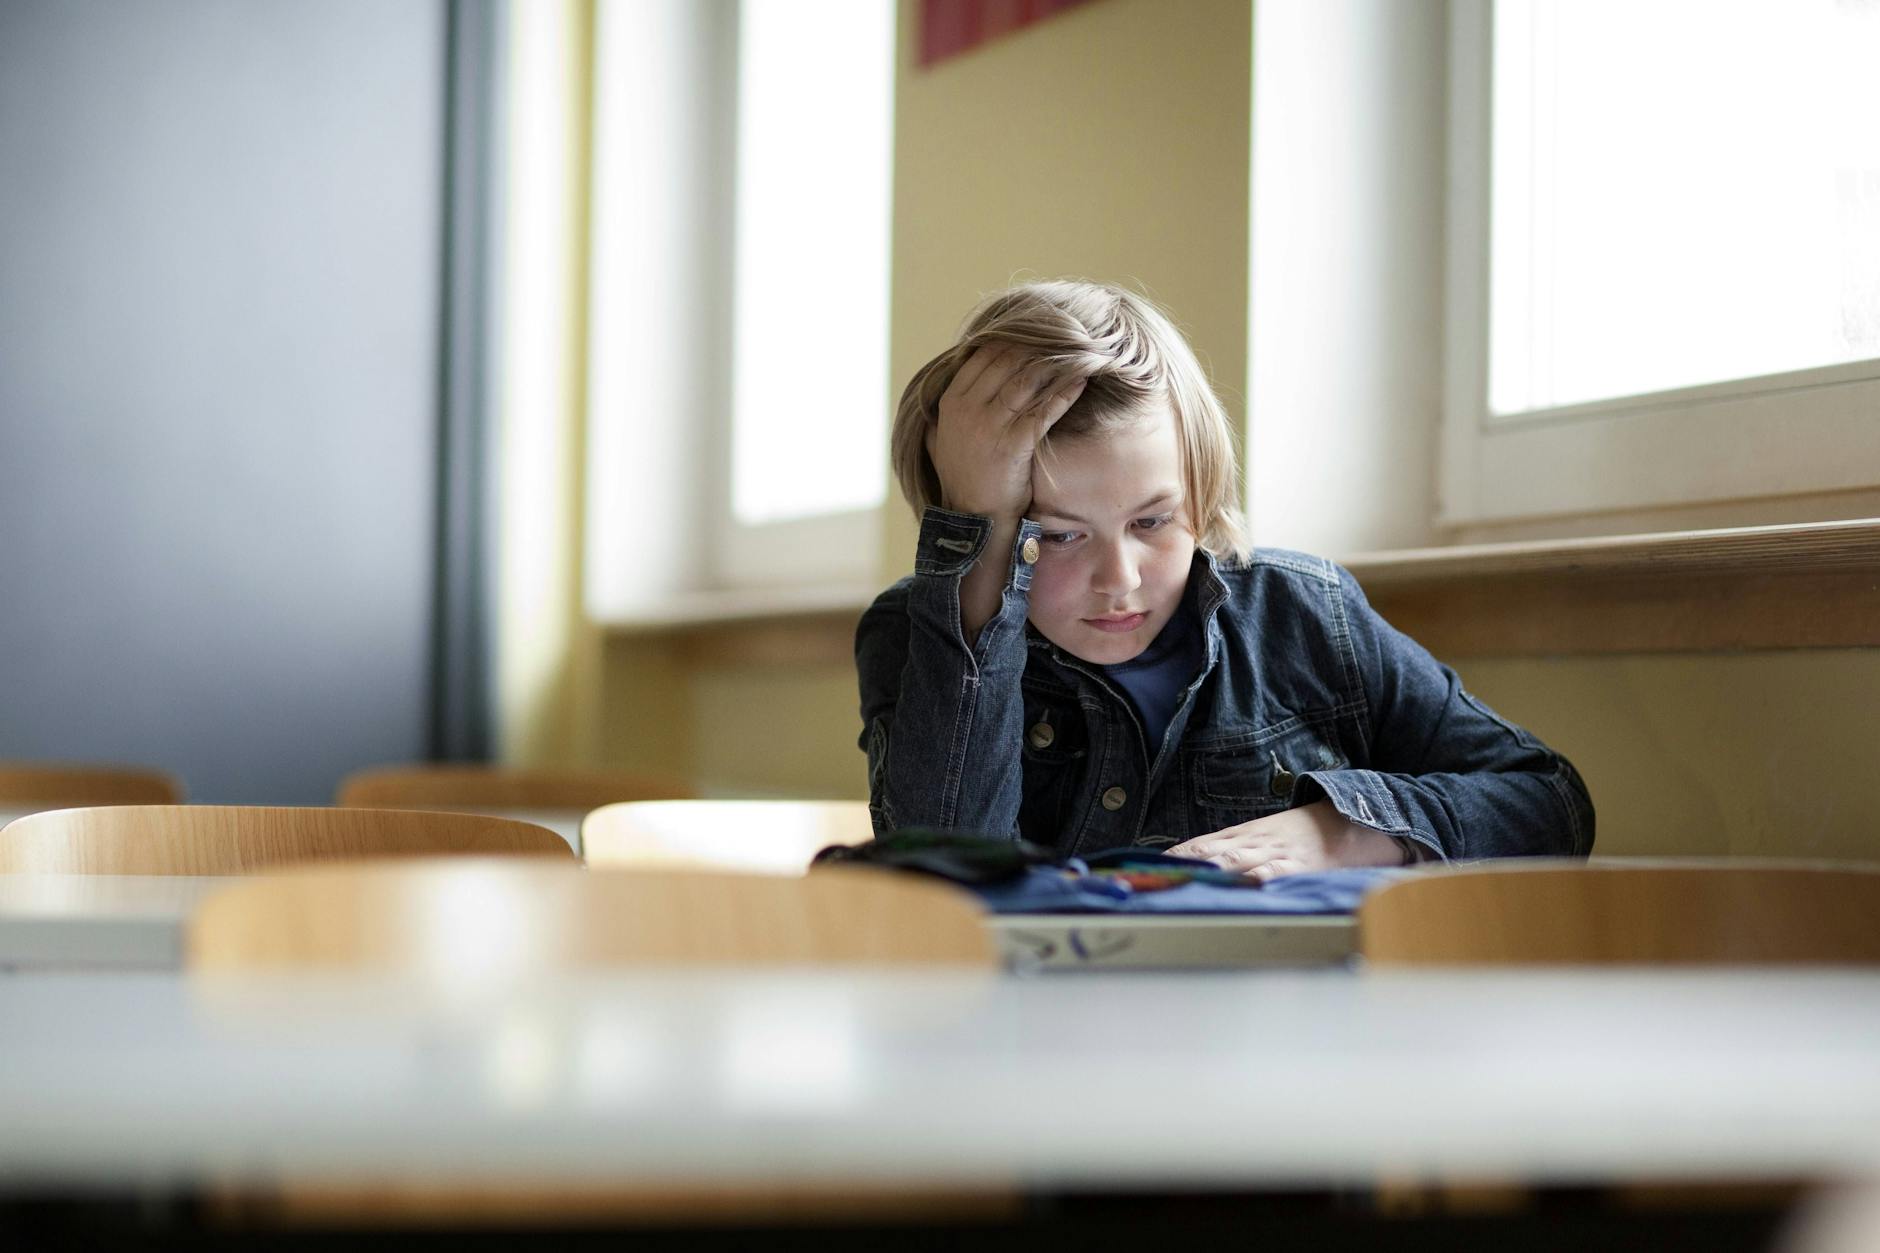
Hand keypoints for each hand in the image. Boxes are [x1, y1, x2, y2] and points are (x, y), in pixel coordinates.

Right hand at [926, 345, 1085, 521]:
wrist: (975, 518)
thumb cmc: (964, 479)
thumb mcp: (941, 440)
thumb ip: (941, 412)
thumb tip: (943, 387)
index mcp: (952, 402)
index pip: (983, 355)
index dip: (1012, 340)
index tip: (1036, 331)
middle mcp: (968, 409)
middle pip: (1007, 361)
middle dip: (1037, 345)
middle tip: (1064, 334)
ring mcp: (990, 426)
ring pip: (1026, 380)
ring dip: (1055, 363)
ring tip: (1077, 352)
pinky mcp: (1014, 444)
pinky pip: (1043, 410)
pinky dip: (1065, 393)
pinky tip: (1081, 382)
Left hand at [1166, 801, 1404, 879]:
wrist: (1343, 823)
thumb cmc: (1294, 837)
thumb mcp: (1255, 839)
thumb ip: (1222, 853)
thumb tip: (1181, 868)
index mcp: (1237, 837)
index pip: (1195, 847)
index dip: (1170, 859)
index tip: (1141, 871)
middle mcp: (1250, 844)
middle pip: (1208, 854)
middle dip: (1181, 868)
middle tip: (1153, 881)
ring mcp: (1272, 854)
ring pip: (1235, 862)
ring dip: (1209, 873)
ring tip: (1185, 883)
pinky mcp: (1297, 866)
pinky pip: (1274, 872)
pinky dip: (1257, 879)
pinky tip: (1243, 886)